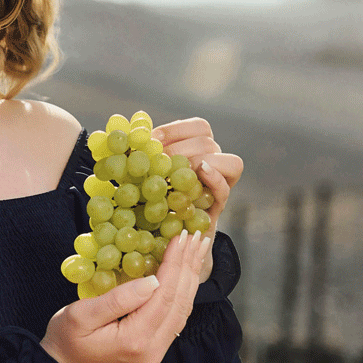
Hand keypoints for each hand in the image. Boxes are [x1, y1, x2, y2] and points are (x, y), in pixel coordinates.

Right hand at [40, 230, 213, 362]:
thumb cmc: (64, 342)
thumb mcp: (81, 315)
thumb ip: (118, 299)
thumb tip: (152, 280)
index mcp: (136, 338)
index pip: (164, 294)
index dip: (175, 263)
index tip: (182, 237)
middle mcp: (153, 349)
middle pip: (180, 302)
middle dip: (189, 266)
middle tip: (198, 237)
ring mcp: (156, 353)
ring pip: (182, 311)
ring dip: (190, 279)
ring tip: (198, 251)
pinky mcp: (153, 351)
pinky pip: (175, 319)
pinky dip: (183, 294)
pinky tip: (185, 278)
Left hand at [152, 116, 242, 235]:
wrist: (161, 235)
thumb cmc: (150, 198)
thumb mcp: (144, 172)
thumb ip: (144, 154)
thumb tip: (132, 134)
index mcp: (196, 149)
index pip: (199, 127)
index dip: (177, 129)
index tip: (153, 138)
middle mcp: (212, 162)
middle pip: (208, 142)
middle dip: (181, 148)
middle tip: (160, 160)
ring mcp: (218, 184)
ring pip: (229, 161)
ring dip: (199, 162)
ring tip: (175, 172)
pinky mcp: (217, 207)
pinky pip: (225, 189)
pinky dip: (214, 179)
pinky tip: (199, 174)